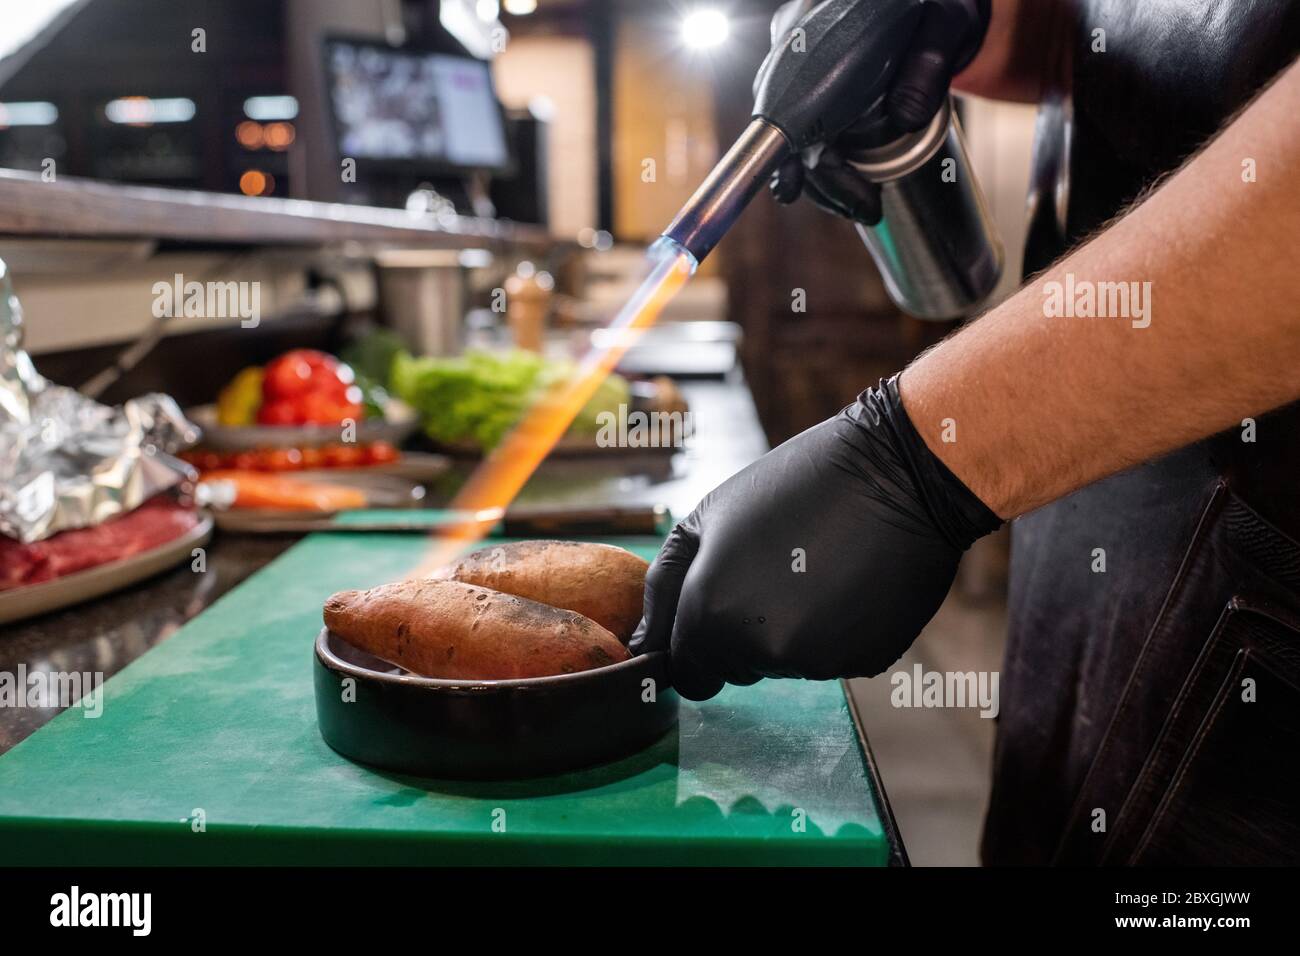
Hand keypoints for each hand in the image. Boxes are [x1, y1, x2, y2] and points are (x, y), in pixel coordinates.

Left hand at [630, 376, 1000, 700]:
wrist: (895, 472)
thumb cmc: (793, 484)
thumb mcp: (708, 518)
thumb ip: (664, 587)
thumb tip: (643, 645)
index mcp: (710, 613)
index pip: (689, 673)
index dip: (699, 643)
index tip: (720, 608)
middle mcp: (760, 649)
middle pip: (737, 670)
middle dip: (744, 635)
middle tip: (775, 572)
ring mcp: (816, 660)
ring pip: (786, 666)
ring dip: (792, 631)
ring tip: (817, 568)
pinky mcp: (865, 661)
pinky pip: (833, 659)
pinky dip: (836, 632)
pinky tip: (850, 581)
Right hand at [766, 0, 991, 223]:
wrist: (934, 11)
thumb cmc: (940, 12)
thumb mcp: (944, 30)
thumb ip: (927, 68)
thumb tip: (905, 118)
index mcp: (817, 28)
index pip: (788, 100)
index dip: (785, 149)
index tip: (790, 188)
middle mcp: (796, 49)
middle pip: (787, 128)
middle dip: (820, 179)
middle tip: (866, 210)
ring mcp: (799, 72)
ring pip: (794, 140)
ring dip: (824, 182)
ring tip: (864, 207)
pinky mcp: (811, 91)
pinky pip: (806, 138)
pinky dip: (826, 168)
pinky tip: (851, 191)